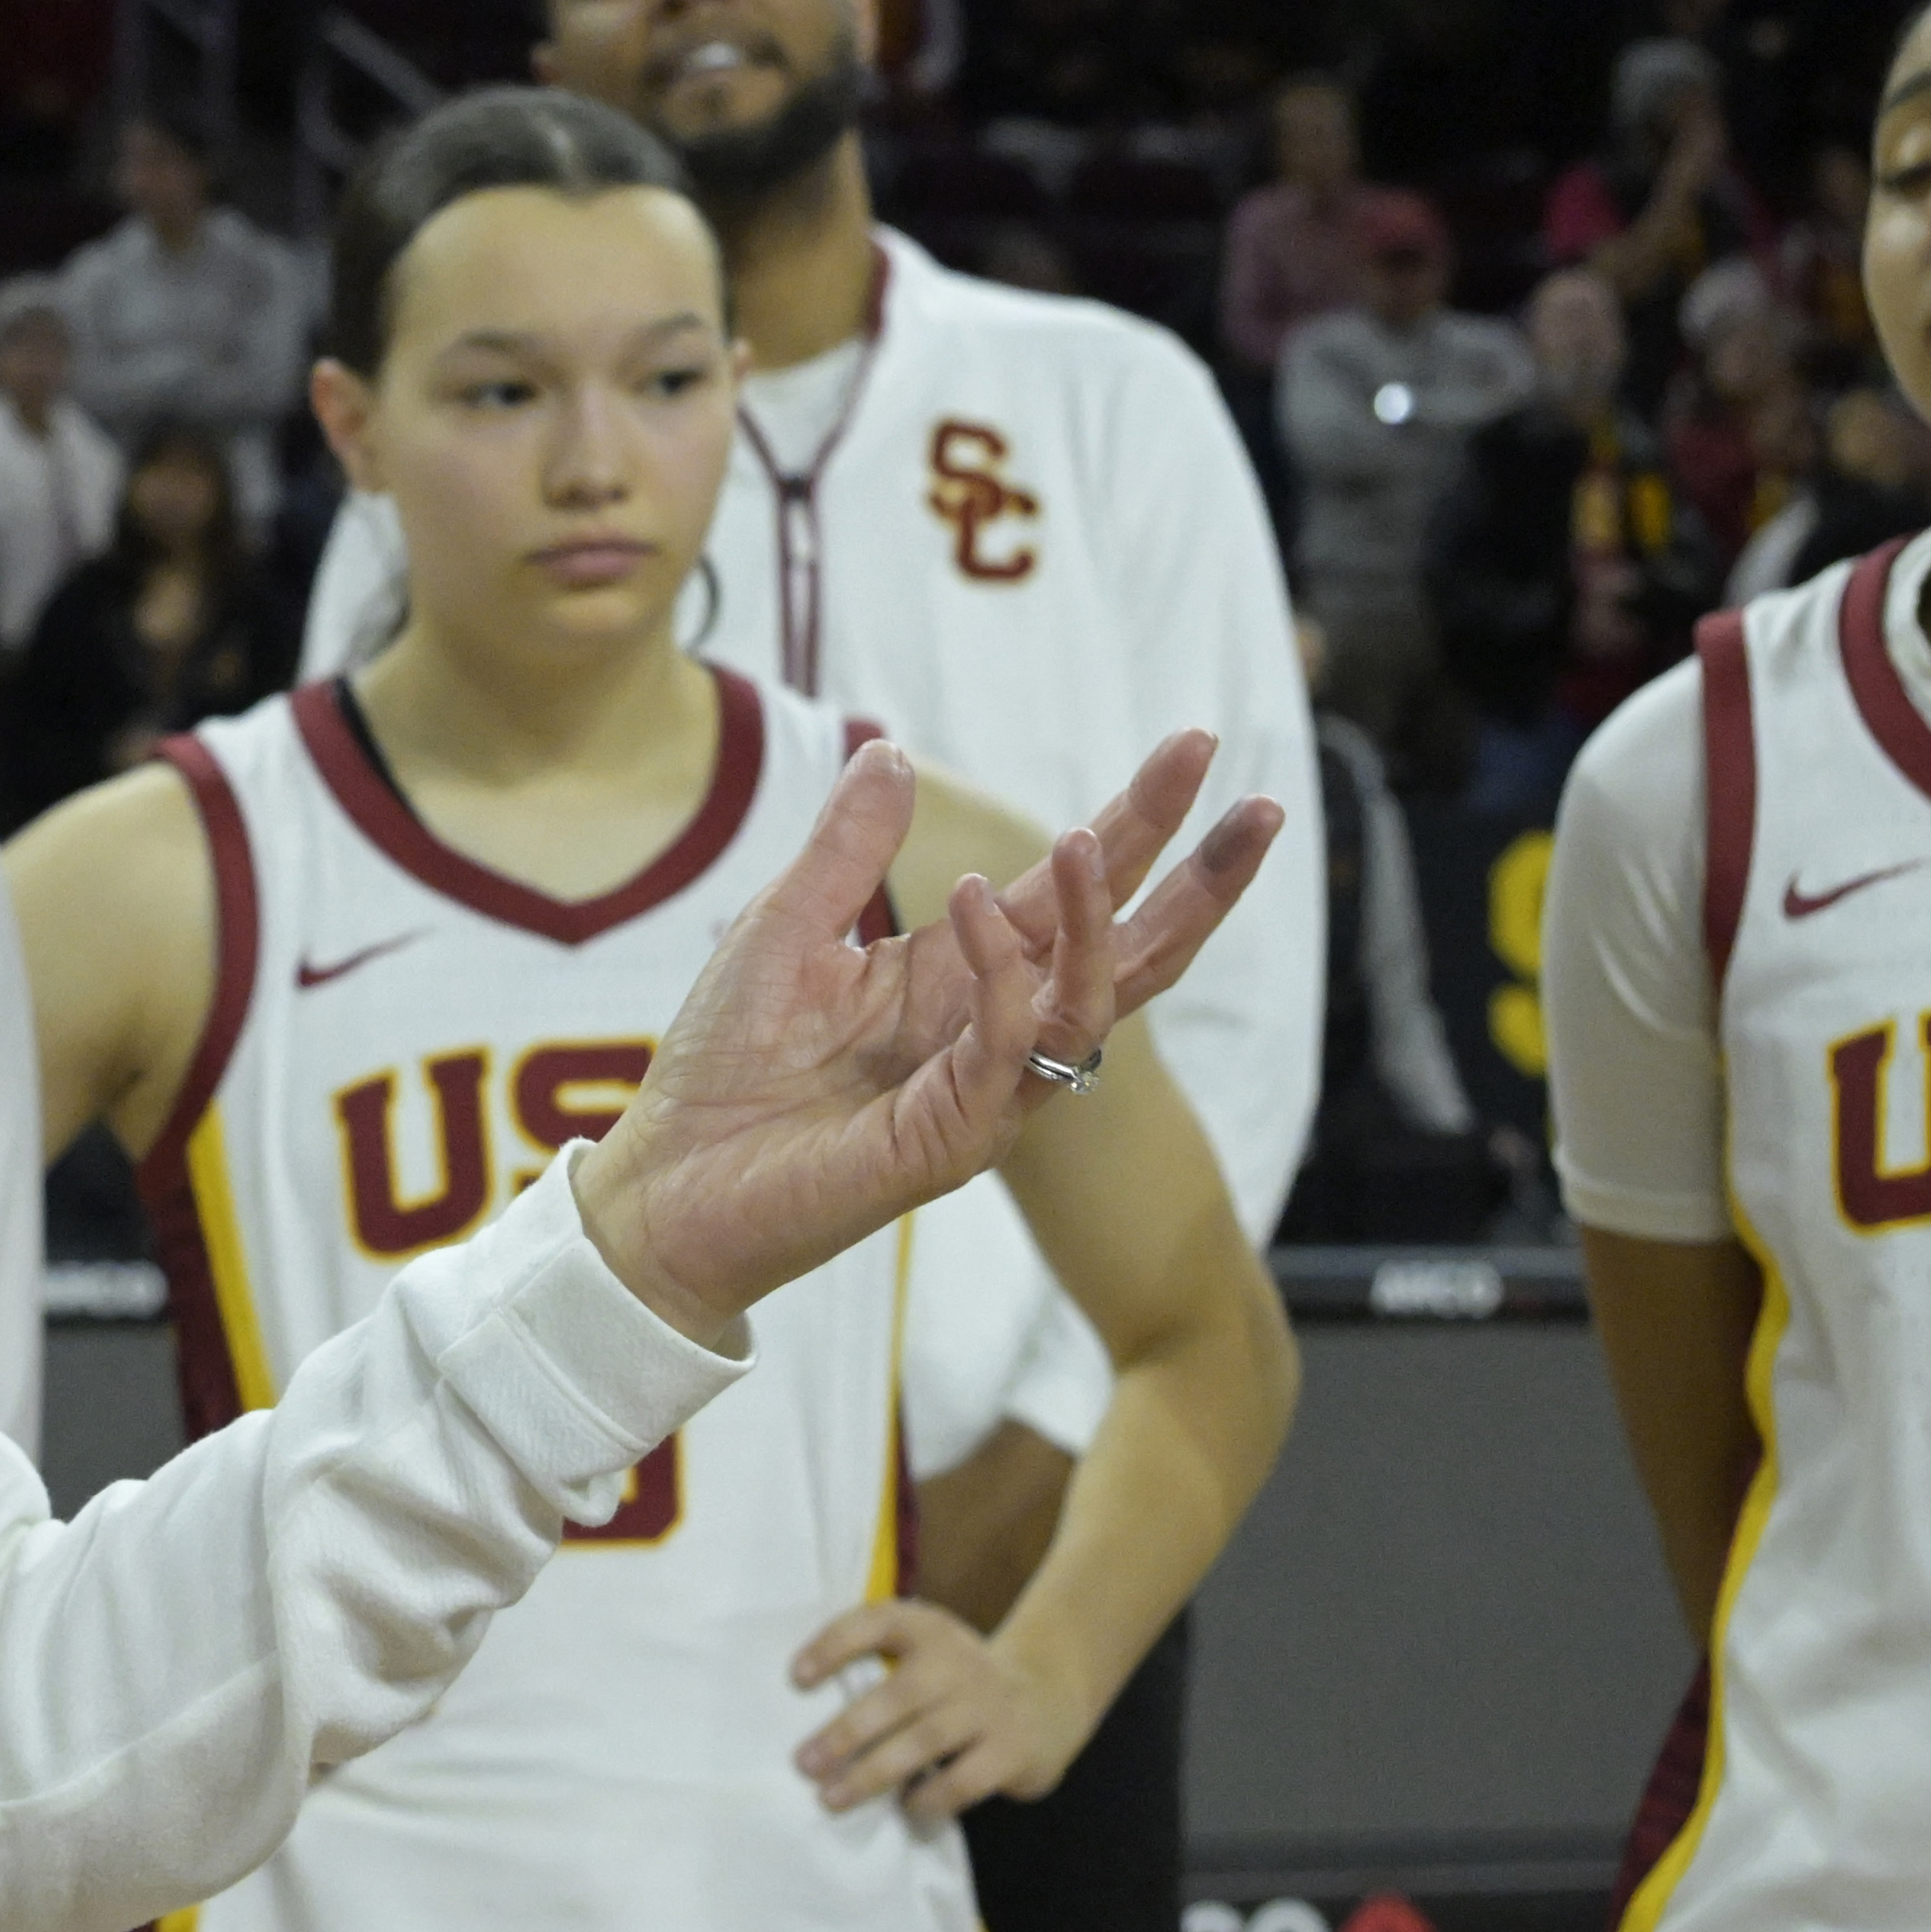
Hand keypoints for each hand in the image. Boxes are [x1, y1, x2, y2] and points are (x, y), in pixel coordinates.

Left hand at [567, 731, 1279, 1344]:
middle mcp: (993, 1028)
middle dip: (1201, 883)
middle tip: (1262, 806)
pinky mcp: (951, 1137)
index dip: (1140, 822)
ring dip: (1101, 919)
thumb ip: (846, 849)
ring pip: (1092, 1003)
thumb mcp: (782, 925)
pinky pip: (1005, 1045)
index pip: (1074, 892)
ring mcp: (985, 1089)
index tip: (1197, 747)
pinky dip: (1001, 971)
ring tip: (1085, 837)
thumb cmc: (725, 1067)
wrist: (668, 1184)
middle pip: (1133, 953)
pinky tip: (975, 902)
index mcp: (963, 974)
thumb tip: (891, 752)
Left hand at [794, 1599, 1105, 1822]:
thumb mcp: (925, 1656)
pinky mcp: (1012, 1750)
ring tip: (833, 1798)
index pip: (877, 1622)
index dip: (835, 1645)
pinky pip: (963, 1780)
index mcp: (929, 1630)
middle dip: (846, 1732)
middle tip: (805, 1763)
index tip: (796, 1678)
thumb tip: (807, 1725)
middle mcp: (959, 1662)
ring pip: (925, 1741)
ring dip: (874, 1773)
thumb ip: (879, 1670)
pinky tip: (905, 1807)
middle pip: (897, 1695)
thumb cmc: (956, 1685)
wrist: (1047, 1700)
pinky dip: (928, 1798)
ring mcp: (990, 1706)